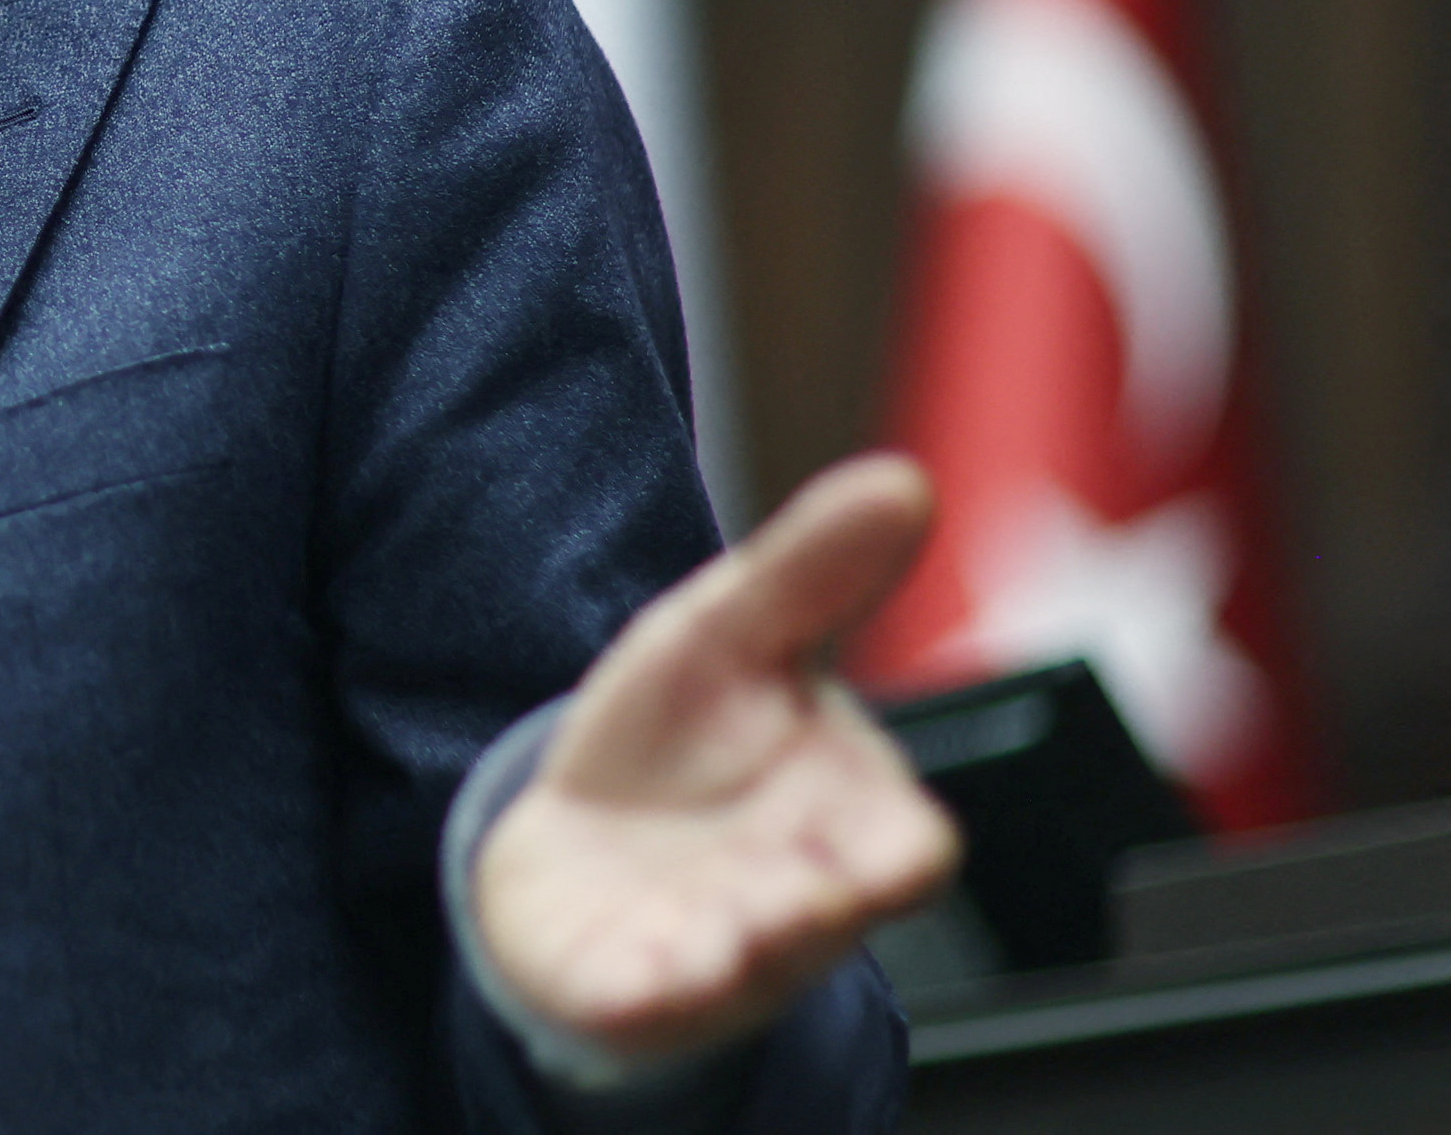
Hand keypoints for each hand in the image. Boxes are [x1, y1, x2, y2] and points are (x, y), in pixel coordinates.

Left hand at [471, 453, 962, 1064]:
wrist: (574, 839)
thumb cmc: (682, 743)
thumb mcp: (734, 636)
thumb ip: (816, 572)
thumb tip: (904, 479)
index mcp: (844, 822)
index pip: (908, 849)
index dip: (900, 849)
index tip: (899, 849)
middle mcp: (793, 904)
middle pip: (830, 919)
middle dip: (816, 908)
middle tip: (796, 891)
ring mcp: (713, 956)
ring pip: (737, 970)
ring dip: (728, 955)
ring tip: (710, 939)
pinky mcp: (626, 986)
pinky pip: (639, 1001)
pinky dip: (637, 989)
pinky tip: (627, 971)